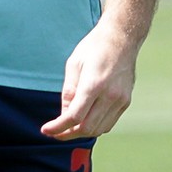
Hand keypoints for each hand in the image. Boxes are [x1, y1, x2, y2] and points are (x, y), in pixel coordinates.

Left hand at [43, 21, 137, 139]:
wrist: (122, 37)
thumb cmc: (94, 47)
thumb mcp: (74, 64)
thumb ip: (68, 91)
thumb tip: (64, 114)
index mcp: (94, 84)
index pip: (74, 116)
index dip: (58, 127)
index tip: (46, 130)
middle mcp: (110, 95)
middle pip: (87, 128)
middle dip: (68, 134)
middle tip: (56, 132)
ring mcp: (120, 100)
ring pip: (99, 129)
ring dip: (82, 132)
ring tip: (68, 127)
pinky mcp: (126, 101)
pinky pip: (108, 123)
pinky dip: (95, 127)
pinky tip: (85, 120)